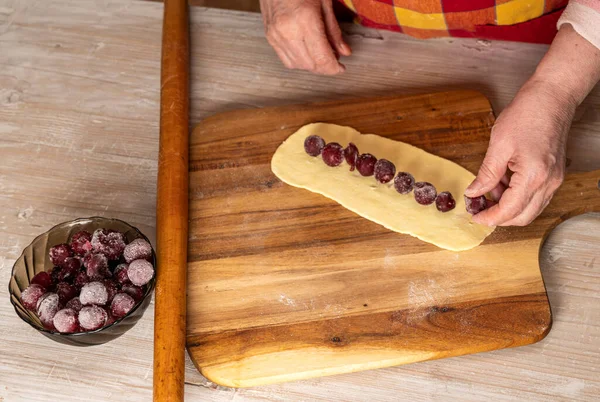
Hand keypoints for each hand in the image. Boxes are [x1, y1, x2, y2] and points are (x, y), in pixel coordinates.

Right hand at [259, 0, 350, 74]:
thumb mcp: (324, 2)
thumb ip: (334, 30)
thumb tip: (344, 52)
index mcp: (304, 19)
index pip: (321, 58)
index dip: (333, 67)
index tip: (341, 68)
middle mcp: (287, 30)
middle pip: (310, 65)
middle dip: (324, 68)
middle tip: (335, 61)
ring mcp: (275, 34)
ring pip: (297, 65)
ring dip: (312, 66)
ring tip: (322, 56)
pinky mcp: (269, 35)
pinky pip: (285, 59)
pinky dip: (299, 61)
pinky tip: (308, 52)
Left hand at [464, 79, 575, 225]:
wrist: (552, 97)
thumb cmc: (528, 114)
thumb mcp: (499, 145)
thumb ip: (486, 174)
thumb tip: (474, 192)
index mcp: (534, 176)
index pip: (509, 211)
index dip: (490, 218)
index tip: (475, 217)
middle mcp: (548, 182)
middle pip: (523, 217)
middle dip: (499, 218)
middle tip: (479, 209)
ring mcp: (554, 179)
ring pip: (530, 208)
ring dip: (508, 206)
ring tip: (489, 189)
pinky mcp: (554, 174)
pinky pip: (536, 195)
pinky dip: (518, 196)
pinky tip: (502, 182)